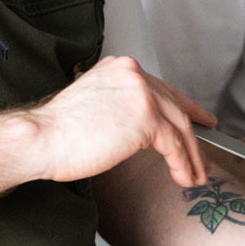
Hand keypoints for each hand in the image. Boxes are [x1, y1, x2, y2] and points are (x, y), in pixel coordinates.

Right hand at [25, 55, 214, 187]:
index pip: (160, 88)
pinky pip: (173, 144)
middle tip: (204, 152)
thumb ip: (120, 105)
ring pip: (179, 126)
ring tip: (196, 175)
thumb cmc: (58, 131)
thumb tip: (142, 126)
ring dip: (191, 155)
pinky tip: (184, 178)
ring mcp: (141, 93)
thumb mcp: (95, 104)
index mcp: (120, 68)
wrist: (40, 139)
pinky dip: (183, 164)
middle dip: (193, 133)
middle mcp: (133, 74)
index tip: (198, 119)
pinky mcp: (145, 117)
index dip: (182, 106)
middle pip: (174, 105)